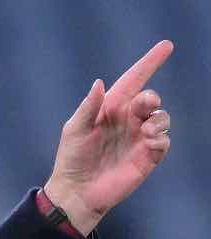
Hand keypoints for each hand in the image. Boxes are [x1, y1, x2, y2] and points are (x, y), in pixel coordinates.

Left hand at [44, 40, 172, 234]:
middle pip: (149, 99)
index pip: (133, 81)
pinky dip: (160, 137)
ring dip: (158, 119)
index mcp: (109, 109)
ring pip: (161, 117)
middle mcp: (127, 120)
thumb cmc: (72, 159)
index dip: (149, 63)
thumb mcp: (75, 130)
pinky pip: (163, 140)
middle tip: (145, 105)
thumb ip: (88, 107)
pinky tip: (149, 142)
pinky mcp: (147, 156)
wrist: (77, 192)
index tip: (166, 46)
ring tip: (146, 130)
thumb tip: (99, 83)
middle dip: (151, 98)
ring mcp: (138, 138)